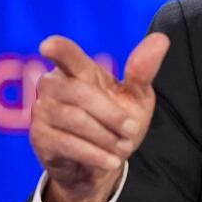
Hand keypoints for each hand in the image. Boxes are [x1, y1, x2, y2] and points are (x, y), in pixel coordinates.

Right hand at [30, 33, 170, 201]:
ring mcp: (43, 110)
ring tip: (123, 146)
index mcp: (78, 69)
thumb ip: (142, 71)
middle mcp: (54, 85)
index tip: (48, 45)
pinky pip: (66, 144)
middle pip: (80, 93)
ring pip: (73, 119)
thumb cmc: (118, 121)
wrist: (102, 162)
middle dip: (111, 113)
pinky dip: (94, 154)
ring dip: (105, 136)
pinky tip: (111, 161)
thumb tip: (161, 39)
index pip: (65, 54)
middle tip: (132, 128)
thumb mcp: (136, 97)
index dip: (58, 49)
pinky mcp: (40, 137)